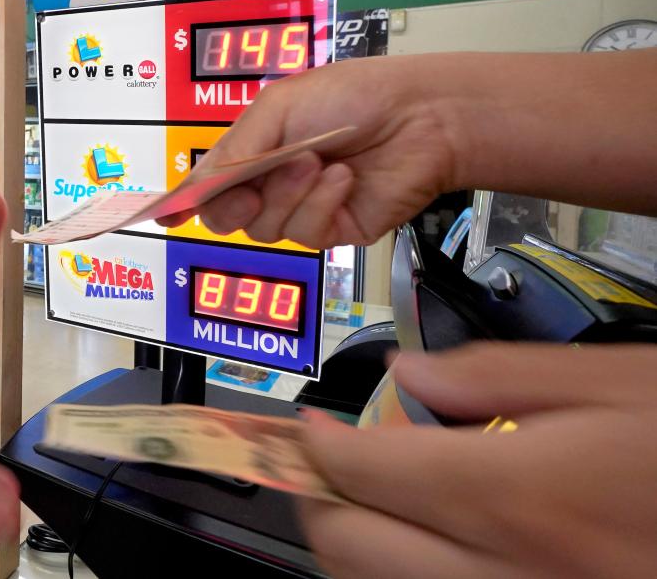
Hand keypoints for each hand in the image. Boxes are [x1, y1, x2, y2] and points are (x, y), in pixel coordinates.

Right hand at [158, 56, 459, 247]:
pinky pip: (305, 234)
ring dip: (287, 192)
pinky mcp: (333, 230)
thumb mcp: (276, 109)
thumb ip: (233, 151)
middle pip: (225, 217)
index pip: (207, 185)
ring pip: (263, 228)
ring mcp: (302, 208)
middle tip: (255, 177)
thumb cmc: (353, 97)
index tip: (166, 214)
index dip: (184, 202)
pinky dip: (320, 203)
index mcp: (253, 149)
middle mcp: (272, 183)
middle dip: (233, 200)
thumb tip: (194, 188)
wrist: (420, 116)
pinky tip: (342, 178)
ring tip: (317, 160)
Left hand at [299, 343, 656, 577]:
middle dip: (319, 496)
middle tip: (328, 462)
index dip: (319, 441)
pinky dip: (404, 572)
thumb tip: (408, 372)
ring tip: (369, 499)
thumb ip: (497, 374)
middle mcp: (507, 572)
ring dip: (357, 542)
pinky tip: (429, 541)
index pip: (361, 471)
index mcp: (514, 495)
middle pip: (349, 546)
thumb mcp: (619, 383)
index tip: (313, 424)